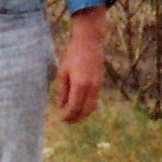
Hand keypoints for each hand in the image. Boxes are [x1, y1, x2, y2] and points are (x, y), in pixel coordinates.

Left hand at [55, 6, 107, 123]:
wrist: (89, 41)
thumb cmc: (73, 55)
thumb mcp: (63, 72)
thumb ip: (63, 91)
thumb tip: (61, 106)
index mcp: (80, 84)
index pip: (74, 107)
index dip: (68, 116)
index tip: (62, 119)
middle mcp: (91, 87)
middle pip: (85, 110)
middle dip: (76, 118)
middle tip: (67, 120)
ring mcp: (98, 85)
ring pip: (92, 106)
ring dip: (83, 113)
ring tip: (73, 115)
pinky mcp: (101, 82)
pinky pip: (95, 99)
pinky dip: (88, 105)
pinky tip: (80, 105)